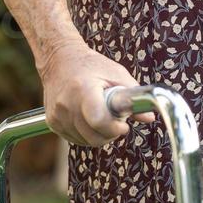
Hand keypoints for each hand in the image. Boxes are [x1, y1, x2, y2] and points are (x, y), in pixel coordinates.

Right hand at [38, 40, 152, 145]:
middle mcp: (67, 104)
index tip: (124, 124)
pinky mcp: (52, 123)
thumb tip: (149, 117)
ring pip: (85, 141)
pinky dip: (87, 134)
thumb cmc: (91, 65)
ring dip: (99, 135)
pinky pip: (75, 139)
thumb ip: (133, 96)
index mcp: (84, 89)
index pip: (98, 120)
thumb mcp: (116, 74)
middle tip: (118, 122)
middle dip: (111, 133)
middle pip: (93, 136)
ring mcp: (57, 115)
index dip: (115, 127)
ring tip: (104, 117)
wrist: (59, 61)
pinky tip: (91, 120)